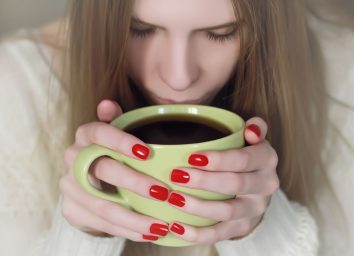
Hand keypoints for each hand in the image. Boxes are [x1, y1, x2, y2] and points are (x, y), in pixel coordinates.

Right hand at [60, 100, 170, 241]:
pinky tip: (147, 232)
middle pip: (102, 169)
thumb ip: (117, 122)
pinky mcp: (71, 209)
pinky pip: (100, 223)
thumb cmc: (110, 154)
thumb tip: (108, 104)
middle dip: (135, 182)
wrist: (87, 183)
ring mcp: (69, 186)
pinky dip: (126, 229)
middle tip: (163, 193)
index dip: (121, 141)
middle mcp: (73, 158)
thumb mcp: (116, 136)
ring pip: (102, 204)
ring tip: (161, 224)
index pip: (99, 133)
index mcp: (85, 135)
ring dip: (134, 216)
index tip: (146, 152)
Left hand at [166, 117, 278, 243]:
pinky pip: (220, 234)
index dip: (218, 160)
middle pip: (234, 185)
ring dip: (198, 207)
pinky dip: (198, 234)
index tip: (192, 158)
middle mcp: (265, 186)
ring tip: (174, 199)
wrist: (256, 186)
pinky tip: (176, 227)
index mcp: (266, 160)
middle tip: (177, 176)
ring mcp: (254, 209)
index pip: (244, 160)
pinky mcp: (243, 227)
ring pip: (227, 212)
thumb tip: (251, 129)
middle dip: (204, 181)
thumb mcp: (252, 139)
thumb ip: (255, 128)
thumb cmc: (244, 156)